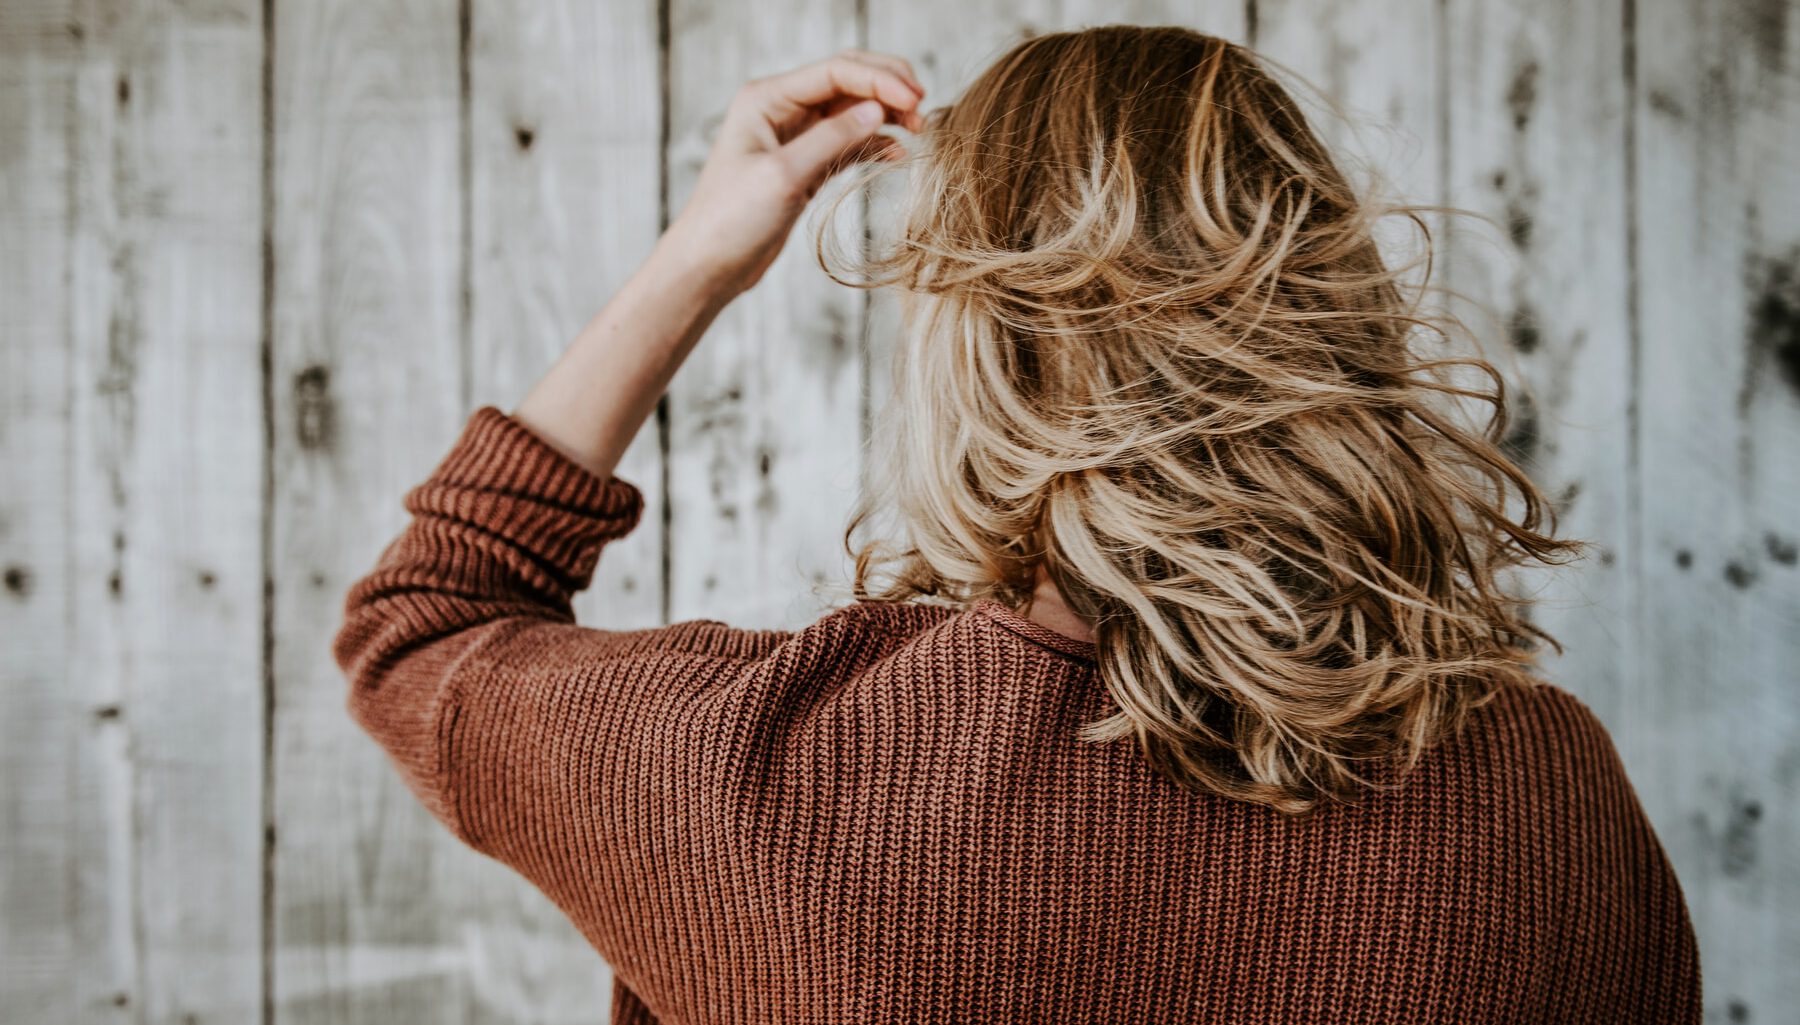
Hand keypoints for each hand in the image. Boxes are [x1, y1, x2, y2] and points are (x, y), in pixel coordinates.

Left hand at [659, 49, 925, 296]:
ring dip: (886, 116)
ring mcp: (794, 137)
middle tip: (923, 106)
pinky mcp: (805, 166)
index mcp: (767, 98)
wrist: (708, 265)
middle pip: (846, 81)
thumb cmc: (732, 219)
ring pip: (851, 112)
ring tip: (919, 130)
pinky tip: (897, 154)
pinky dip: (874, 144)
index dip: (879, 80)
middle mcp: (781, 110)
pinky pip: (847, 144)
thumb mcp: (784, 175)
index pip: (835, 71)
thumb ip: (832, 139)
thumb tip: (878, 111)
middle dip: (887, 88)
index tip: (915, 99)